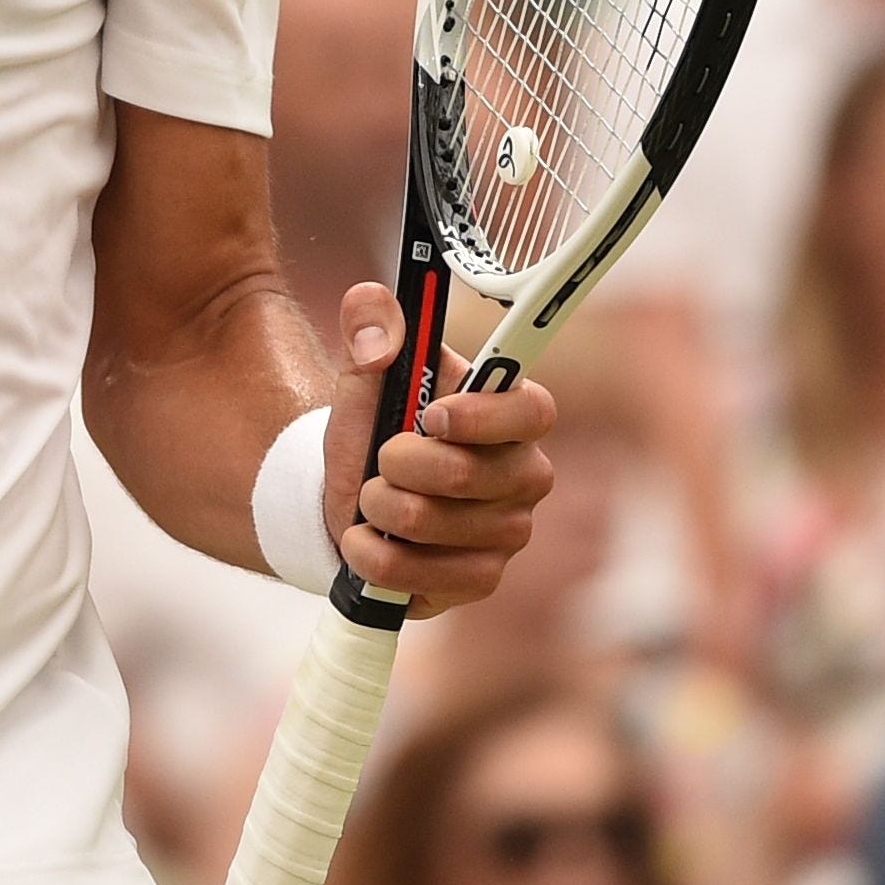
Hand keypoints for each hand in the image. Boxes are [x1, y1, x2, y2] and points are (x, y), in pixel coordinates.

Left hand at [320, 281, 555, 617]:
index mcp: (512, 415)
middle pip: (466, 474)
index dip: (482, 416)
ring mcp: (507, 534)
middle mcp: (524, 476)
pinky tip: (365, 541)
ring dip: (378, 506)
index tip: (430, 414)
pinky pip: (419, 575)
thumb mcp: (366, 375)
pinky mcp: (479, 580)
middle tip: (379, 459)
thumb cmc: (376, 429)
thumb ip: (370, 329)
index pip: (532, 411)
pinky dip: (373, 556)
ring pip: (431, 523)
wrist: (352, 498)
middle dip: (397, 464)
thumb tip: (370, 304)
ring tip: (370, 497)